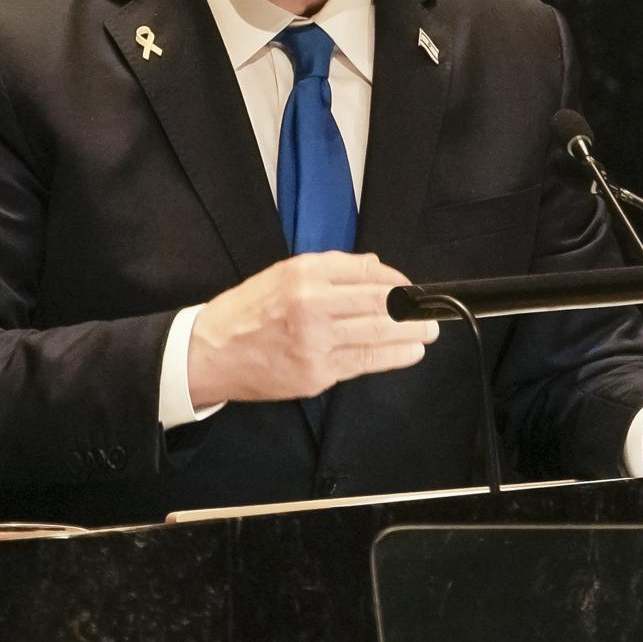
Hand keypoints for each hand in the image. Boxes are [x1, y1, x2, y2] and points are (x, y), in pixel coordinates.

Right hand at [187, 253, 438, 407]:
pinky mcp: (317, 374)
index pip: (367, 273)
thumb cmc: (249, 310)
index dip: (398, 281)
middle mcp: (312, 304)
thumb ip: (332, 268)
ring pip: (377, 335)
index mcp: (305, 273)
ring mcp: (316, 343)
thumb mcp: (284, 274)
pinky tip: (409, 353)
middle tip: (432, 312)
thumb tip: (376, 267)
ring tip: (429, 333)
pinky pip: (363, 362)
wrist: (209, 353)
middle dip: (413, 309)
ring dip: (412, 334)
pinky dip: (393, 356)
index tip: (411, 288)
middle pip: (379, 304)